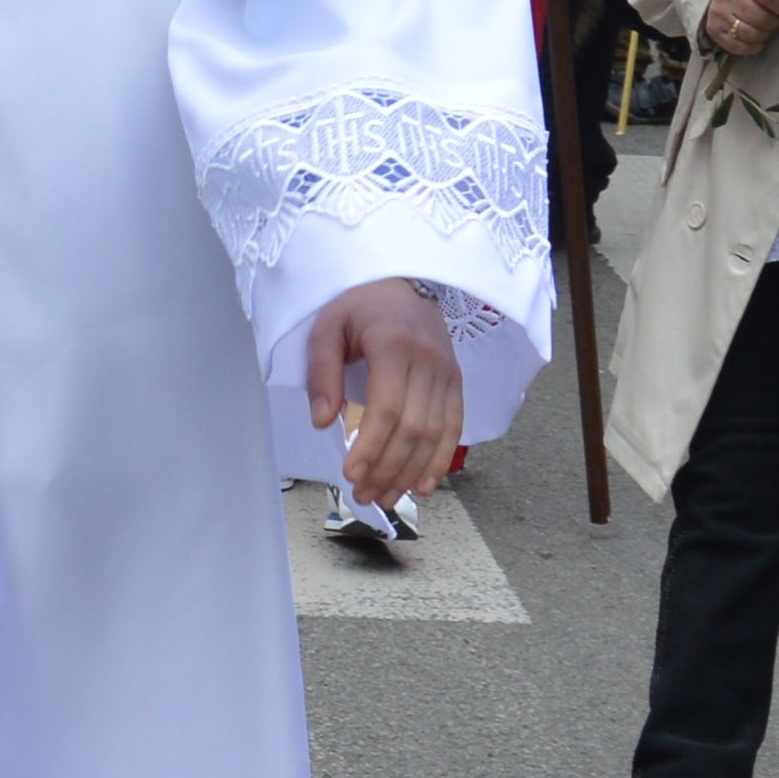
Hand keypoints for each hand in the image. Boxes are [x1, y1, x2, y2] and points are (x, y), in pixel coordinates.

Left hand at [301, 281, 467, 511]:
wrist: (402, 280)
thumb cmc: (358, 305)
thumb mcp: (327, 328)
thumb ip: (322, 373)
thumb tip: (322, 422)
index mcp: (394, 345)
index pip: (387, 407)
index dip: (371, 446)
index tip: (351, 474)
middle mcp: (428, 361)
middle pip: (413, 427)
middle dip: (388, 468)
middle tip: (363, 495)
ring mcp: (447, 372)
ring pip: (435, 433)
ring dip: (411, 472)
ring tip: (385, 497)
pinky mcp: (456, 381)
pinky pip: (454, 426)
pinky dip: (441, 459)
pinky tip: (425, 485)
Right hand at [694, 0, 778, 61]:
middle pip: (761, 18)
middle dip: (773, 22)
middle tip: (773, 18)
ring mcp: (717, 12)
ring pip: (750, 33)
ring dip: (764, 34)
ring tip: (764, 27)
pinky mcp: (713, 29)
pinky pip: (738, 47)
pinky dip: (752, 46)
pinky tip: (755, 38)